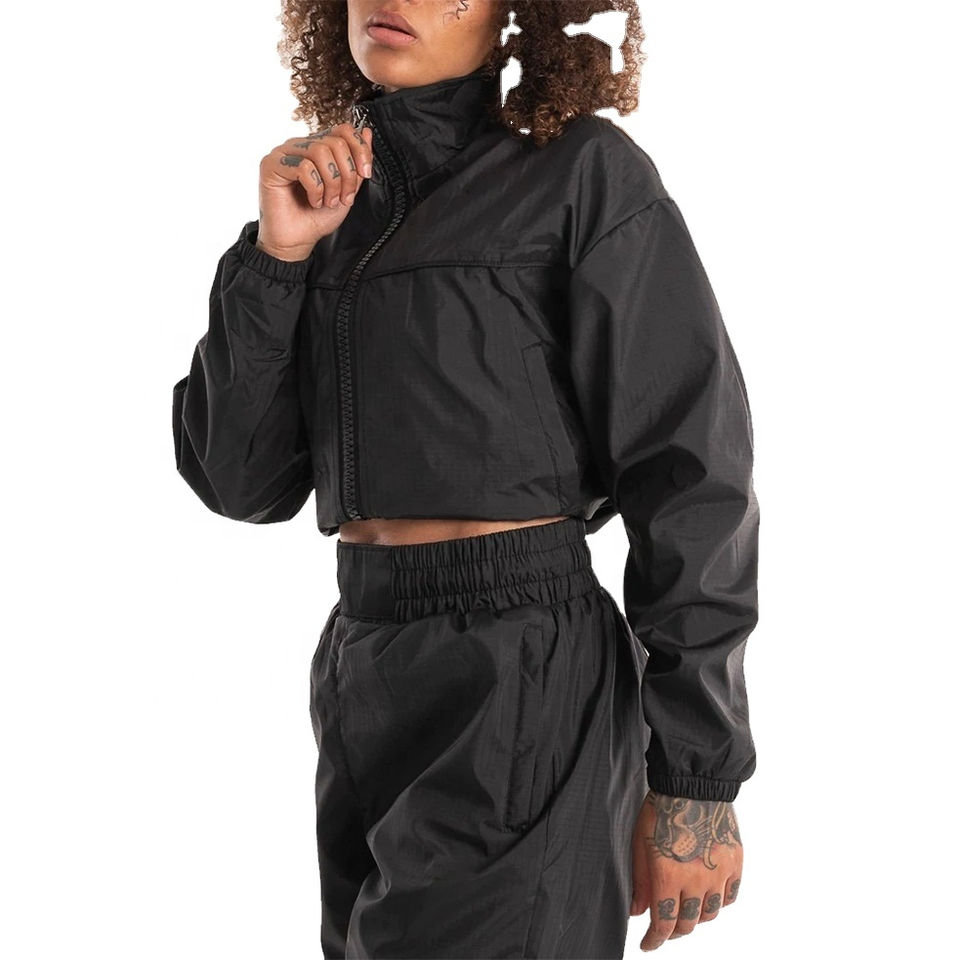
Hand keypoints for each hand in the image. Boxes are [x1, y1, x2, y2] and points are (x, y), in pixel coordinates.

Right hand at [256, 121, 374, 260]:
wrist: (297, 240)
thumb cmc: (317, 217)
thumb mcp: (347, 188)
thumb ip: (356, 162)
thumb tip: (366, 132)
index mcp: (317, 147)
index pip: (342, 130)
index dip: (360, 149)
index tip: (366, 174)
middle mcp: (300, 145)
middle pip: (334, 142)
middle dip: (347, 174)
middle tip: (344, 198)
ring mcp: (284, 153)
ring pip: (320, 151)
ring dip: (332, 183)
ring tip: (328, 201)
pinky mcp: (270, 165)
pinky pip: (303, 167)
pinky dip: (315, 189)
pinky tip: (313, 201)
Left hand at [631, 789, 741, 950]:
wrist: (692, 783)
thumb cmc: (661, 809)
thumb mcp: (640, 842)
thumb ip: (640, 880)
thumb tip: (637, 911)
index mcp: (669, 876)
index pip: (664, 924)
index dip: (655, 940)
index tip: (649, 944)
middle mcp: (697, 880)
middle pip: (688, 923)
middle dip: (674, 930)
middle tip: (665, 926)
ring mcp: (719, 872)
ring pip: (710, 913)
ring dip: (696, 917)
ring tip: (686, 910)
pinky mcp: (734, 862)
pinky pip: (730, 895)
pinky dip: (719, 902)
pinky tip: (708, 895)